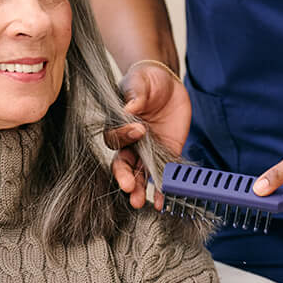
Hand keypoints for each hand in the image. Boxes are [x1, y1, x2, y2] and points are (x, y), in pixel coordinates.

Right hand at [105, 61, 190, 207]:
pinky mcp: (166, 155)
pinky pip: (163, 174)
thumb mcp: (139, 81)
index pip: (116, 137)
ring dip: (139, 189)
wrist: (167, 83)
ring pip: (139, 174)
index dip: (125, 136)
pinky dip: (162, 189)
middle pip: (123, 164)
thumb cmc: (146, 80)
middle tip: (128, 188)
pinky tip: (162, 202)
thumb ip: (134, 94)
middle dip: (125, 177)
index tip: (139, 131)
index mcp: (119, 125)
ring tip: (139, 202)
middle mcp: (130, 143)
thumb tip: (130, 108)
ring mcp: (148, 151)